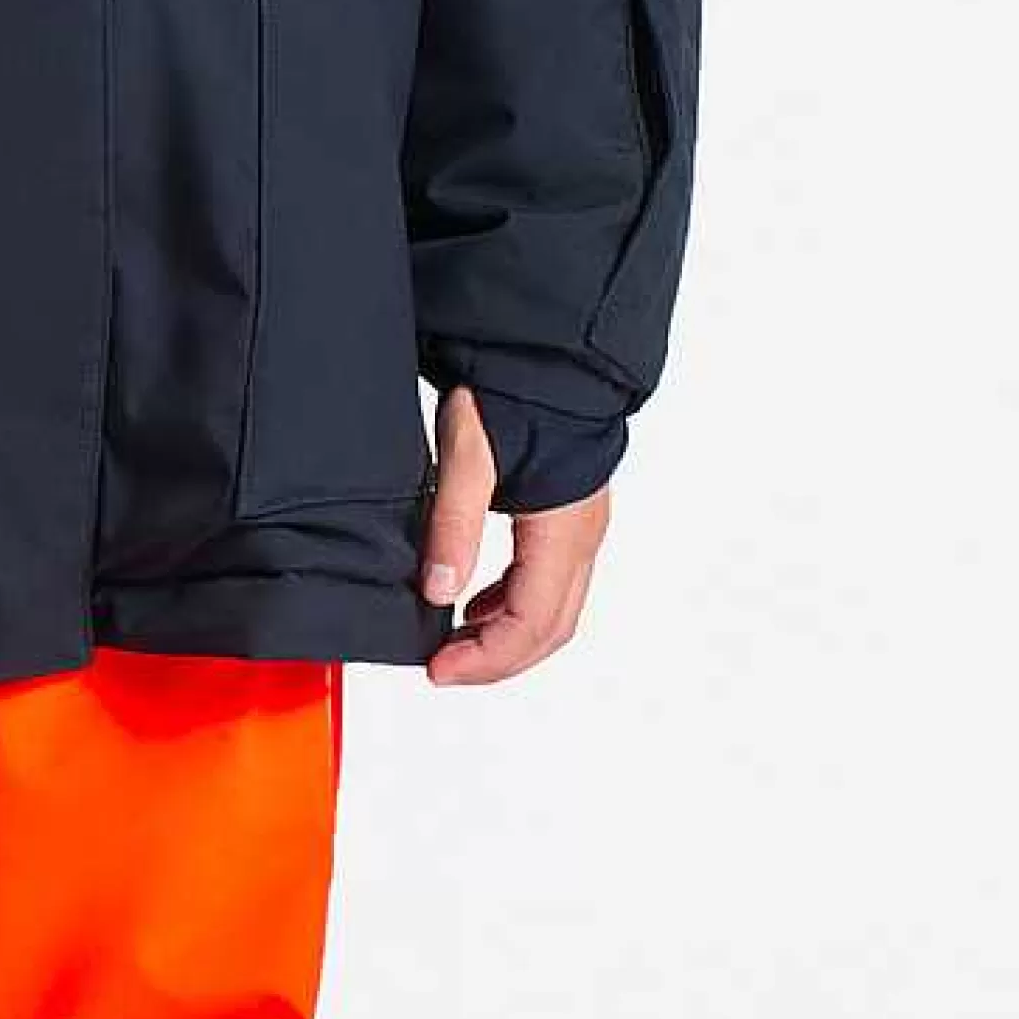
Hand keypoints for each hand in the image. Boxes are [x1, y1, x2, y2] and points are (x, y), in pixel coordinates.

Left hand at [415, 383, 609, 686]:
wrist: (544, 350)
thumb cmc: (512, 388)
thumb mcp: (467, 454)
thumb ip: (454, 524)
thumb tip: (437, 590)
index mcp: (562, 531)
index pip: (530, 624)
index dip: (484, 659)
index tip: (437, 669)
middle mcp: (581, 537)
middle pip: (549, 630)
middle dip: (496, 660)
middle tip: (443, 668)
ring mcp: (581, 528)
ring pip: (553, 611)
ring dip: (506, 637)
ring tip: (454, 642)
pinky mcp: (569, 517)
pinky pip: (550, 582)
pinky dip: (513, 606)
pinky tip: (476, 603)